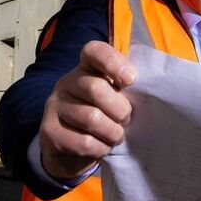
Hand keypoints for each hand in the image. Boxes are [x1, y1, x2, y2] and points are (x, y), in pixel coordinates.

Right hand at [39, 40, 135, 178]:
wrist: (71, 148)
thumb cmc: (104, 116)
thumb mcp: (115, 97)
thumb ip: (126, 89)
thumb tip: (151, 91)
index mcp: (86, 68)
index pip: (94, 51)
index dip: (113, 62)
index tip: (130, 80)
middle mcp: (67, 83)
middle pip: (95, 88)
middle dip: (119, 109)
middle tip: (126, 120)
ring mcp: (54, 106)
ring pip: (91, 117)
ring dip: (112, 132)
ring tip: (116, 136)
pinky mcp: (49, 132)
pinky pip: (83, 142)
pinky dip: (100, 148)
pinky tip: (103, 147)